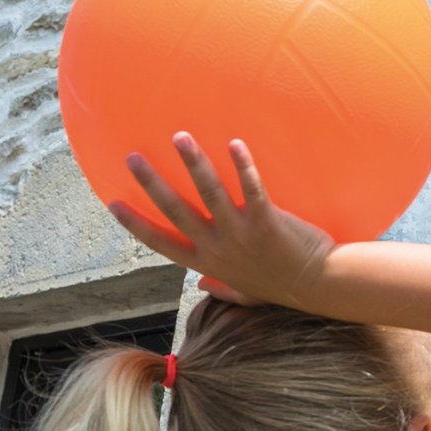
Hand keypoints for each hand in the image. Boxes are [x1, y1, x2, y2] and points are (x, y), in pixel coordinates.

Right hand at [107, 134, 336, 309]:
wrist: (318, 285)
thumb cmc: (282, 286)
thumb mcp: (245, 293)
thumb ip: (222, 289)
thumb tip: (202, 285)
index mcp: (208, 263)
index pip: (162, 243)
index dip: (137, 224)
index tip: (112, 203)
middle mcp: (218, 248)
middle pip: (176, 211)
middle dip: (152, 183)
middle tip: (133, 157)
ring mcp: (241, 234)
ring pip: (209, 194)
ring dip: (193, 163)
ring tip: (179, 137)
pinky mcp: (266, 221)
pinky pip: (252, 188)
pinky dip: (242, 165)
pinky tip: (234, 143)